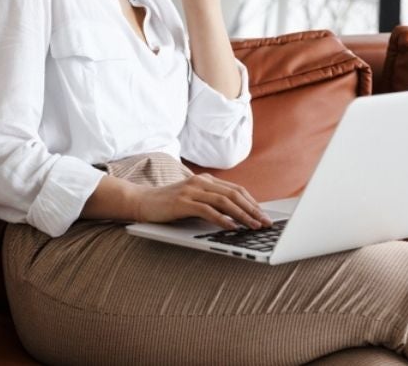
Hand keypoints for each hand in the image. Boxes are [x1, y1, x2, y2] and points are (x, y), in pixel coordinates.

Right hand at [133, 173, 272, 229]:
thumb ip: (211, 203)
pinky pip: (207, 210)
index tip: (264, 215)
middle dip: (253, 209)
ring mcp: (191, 190)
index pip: (236, 190)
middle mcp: (200, 182)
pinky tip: (232, 227)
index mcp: (205, 180)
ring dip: (242, 214)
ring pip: (224, 201)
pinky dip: (222, 219)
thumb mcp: (193, 200)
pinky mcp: (182, 202)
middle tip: (265, 223)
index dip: (253, 203)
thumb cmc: (168, 205)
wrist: (141, 201)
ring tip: (253, 226)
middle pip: (234, 194)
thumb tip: (236, 217)